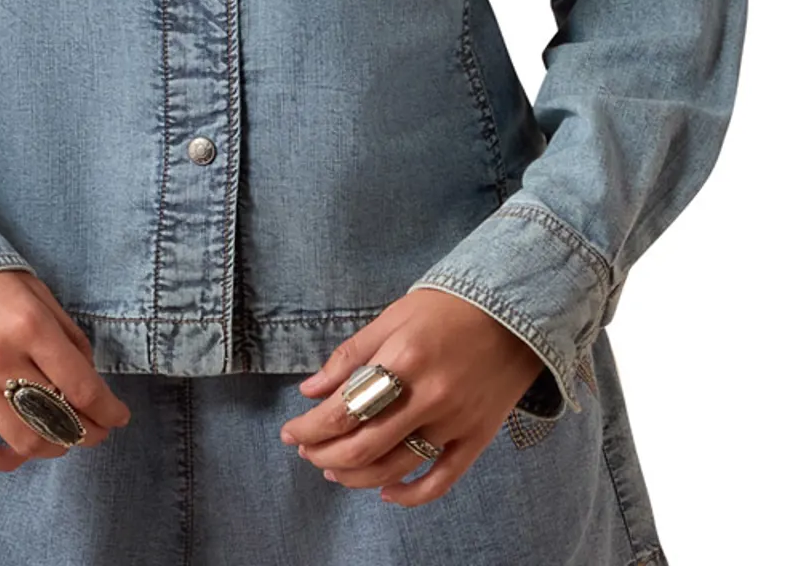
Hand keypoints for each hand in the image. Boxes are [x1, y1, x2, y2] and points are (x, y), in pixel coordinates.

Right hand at [0, 269, 132, 472]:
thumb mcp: (38, 293)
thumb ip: (68, 335)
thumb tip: (90, 380)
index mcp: (29, 325)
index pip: (81, 385)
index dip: (107, 410)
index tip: (119, 418)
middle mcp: (0, 358)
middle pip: (56, 419)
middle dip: (87, 433)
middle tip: (96, 432)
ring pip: (24, 440)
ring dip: (53, 448)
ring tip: (63, 440)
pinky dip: (6, 462)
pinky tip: (21, 453)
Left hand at [278, 290, 548, 506]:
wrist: (514, 310)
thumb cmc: (447, 307)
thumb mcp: (393, 318)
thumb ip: (350, 356)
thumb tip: (310, 391)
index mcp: (403, 360)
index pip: (343, 410)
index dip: (310, 428)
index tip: (290, 433)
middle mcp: (428, 396)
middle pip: (364, 446)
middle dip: (325, 454)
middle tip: (306, 452)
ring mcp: (455, 422)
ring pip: (396, 468)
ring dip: (357, 476)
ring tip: (334, 470)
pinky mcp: (476, 438)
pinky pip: (440, 480)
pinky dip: (410, 495)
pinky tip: (385, 493)